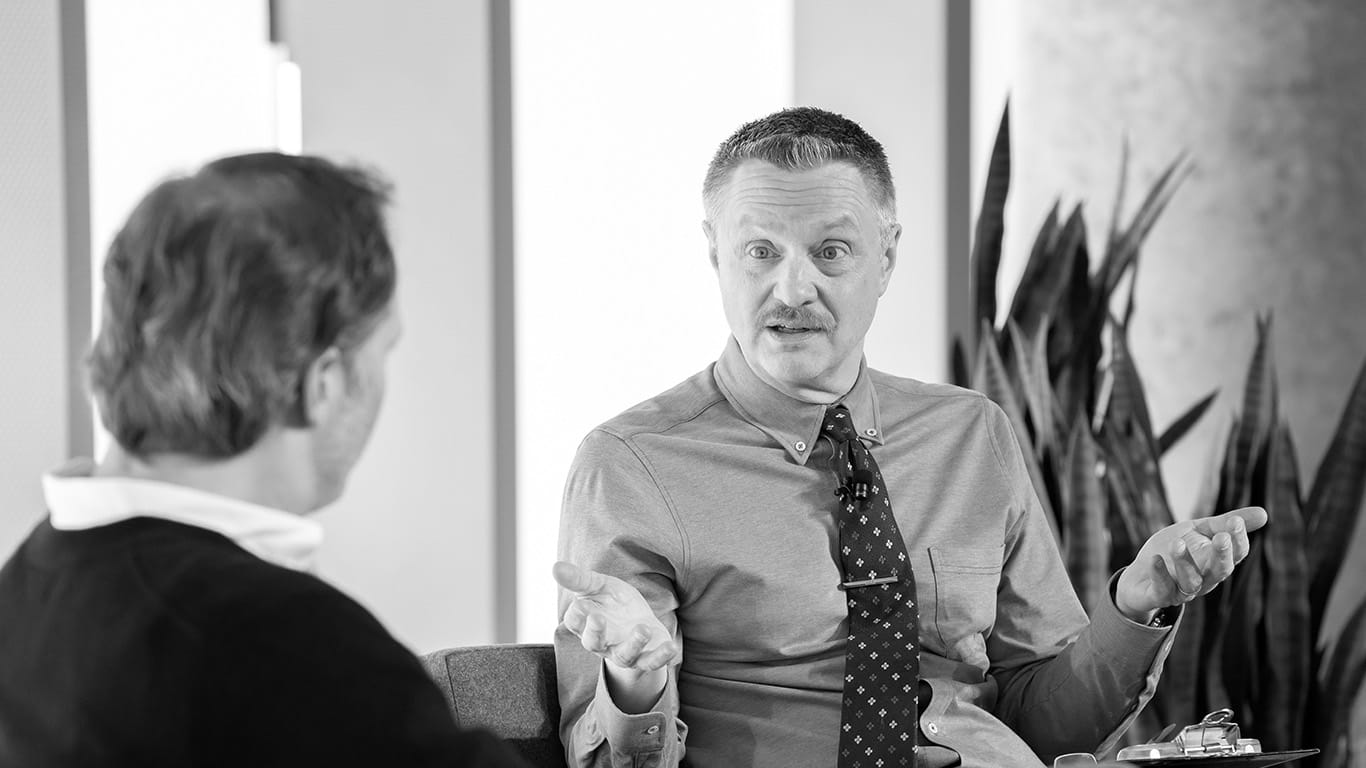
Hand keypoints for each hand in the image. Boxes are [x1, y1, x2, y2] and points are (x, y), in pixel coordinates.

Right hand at [553, 561, 679, 676]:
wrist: (638, 619)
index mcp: (586, 623)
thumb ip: (579, 579)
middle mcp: (602, 642)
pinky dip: (661, 656)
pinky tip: (671, 647)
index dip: (576, 614)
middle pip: (592, 643)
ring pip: (624, 655)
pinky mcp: (645, 657)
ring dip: (633, 644)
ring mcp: (624, 652)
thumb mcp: (599, 586)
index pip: (574, 622)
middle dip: (595, 632)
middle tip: (598, 618)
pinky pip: (652, 662)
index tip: (581, 603)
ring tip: (643, 628)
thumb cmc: (613, 602)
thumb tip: (554, 566)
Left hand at [1115, 506, 1266, 622]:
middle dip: (1222, 555)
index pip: (1236, 555)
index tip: (1235, 521)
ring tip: (1177, 543)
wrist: (1138, 576)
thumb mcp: (1198, 532)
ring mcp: (1182, 591)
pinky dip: (1160, 575)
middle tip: (1222, 537)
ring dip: (1185, 563)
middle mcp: (1204, 580)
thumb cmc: (1173, 550)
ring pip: (1191, 582)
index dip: (1238, 540)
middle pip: (1220, 571)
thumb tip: (1265, 513)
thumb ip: (1224, 523)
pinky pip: (1162, 590)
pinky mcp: (1158, 596)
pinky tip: (1155, 559)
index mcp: (1216, 563)